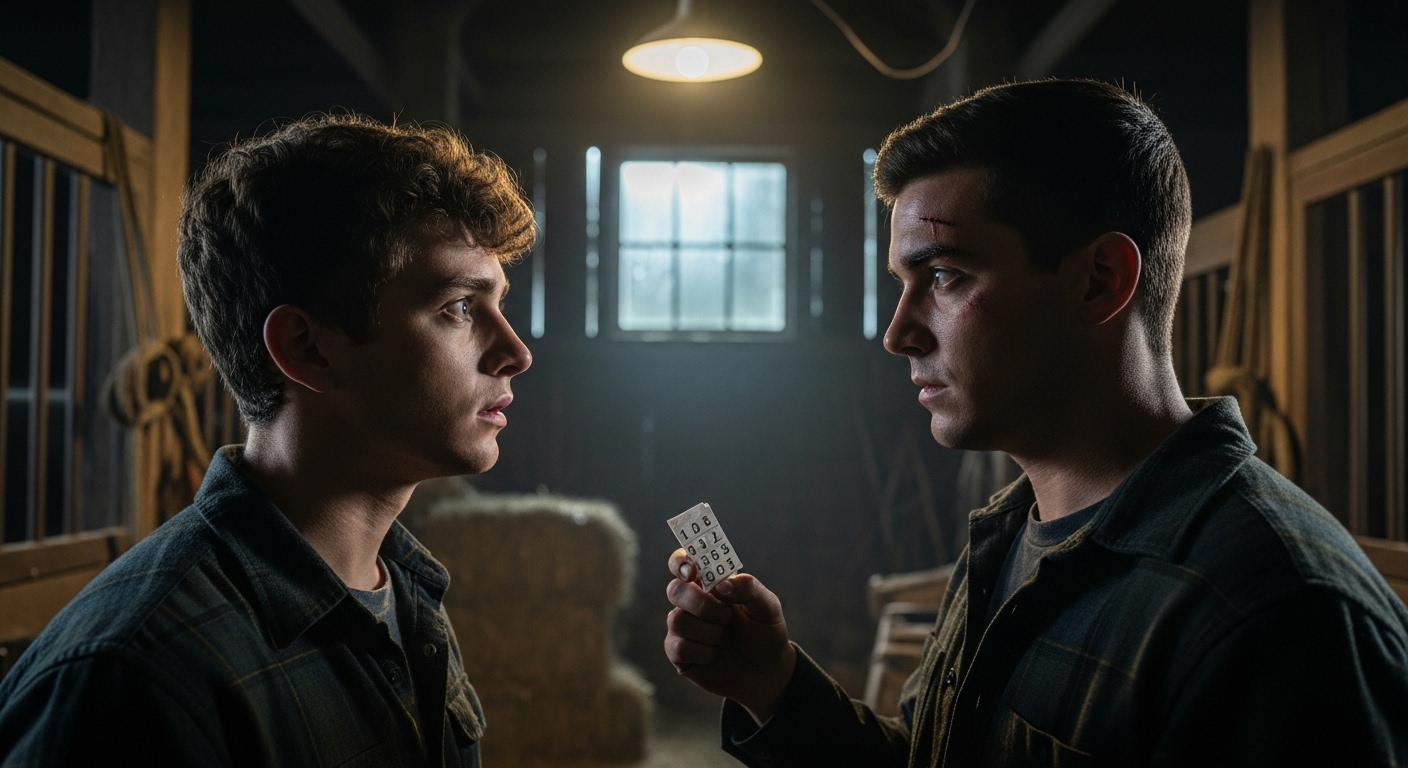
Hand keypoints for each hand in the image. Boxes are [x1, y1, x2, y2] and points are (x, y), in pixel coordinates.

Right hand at [664, 549, 796, 723]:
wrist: (766, 672)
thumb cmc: (765, 633)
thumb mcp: (767, 607)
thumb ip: (749, 588)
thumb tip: (721, 585)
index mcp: (709, 584)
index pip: (683, 563)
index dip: (681, 562)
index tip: (692, 572)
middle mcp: (691, 602)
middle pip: (675, 590)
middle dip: (703, 604)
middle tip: (727, 616)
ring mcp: (682, 627)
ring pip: (676, 620)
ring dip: (709, 632)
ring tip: (725, 638)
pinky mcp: (679, 653)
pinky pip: (679, 647)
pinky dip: (704, 652)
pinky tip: (715, 654)